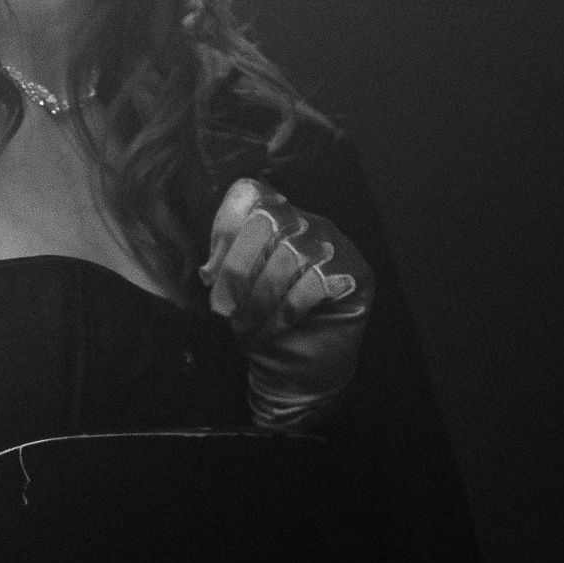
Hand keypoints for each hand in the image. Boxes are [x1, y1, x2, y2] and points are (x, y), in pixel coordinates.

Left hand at [200, 178, 370, 333]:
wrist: (298, 368)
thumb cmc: (263, 324)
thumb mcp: (233, 294)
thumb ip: (222, 271)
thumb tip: (209, 270)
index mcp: (274, 218)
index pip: (249, 194)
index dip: (224, 228)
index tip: (210, 272)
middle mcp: (306, 223)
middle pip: (267, 219)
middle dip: (237, 267)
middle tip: (222, 307)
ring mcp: (334, 245)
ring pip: (290, 254)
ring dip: (258, 298)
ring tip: (243, 326)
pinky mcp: (353, 273)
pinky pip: (314, 283)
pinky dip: (284, 312)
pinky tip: (270, 330)